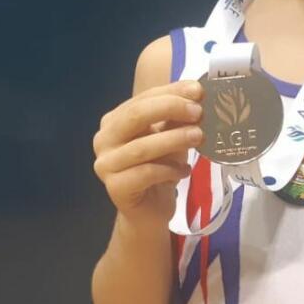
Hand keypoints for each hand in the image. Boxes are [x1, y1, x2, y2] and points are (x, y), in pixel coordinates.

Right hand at [92, 80, 204, 227]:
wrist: (148, 212)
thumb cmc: (159, 169)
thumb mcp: (169, 138)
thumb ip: (176, 118)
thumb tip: (197, 95)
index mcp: (114, 121)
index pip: (142, 99)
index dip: (171, 92)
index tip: (198, 91)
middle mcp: (104, 139)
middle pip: (136, 116)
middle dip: (170, 109)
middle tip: (198, 112)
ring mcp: (106, 165)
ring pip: (142, 147)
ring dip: (174, 139)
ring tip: (199, 137)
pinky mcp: (116, 188)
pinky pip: (146, 173)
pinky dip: (170, 170)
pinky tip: (185, 171)